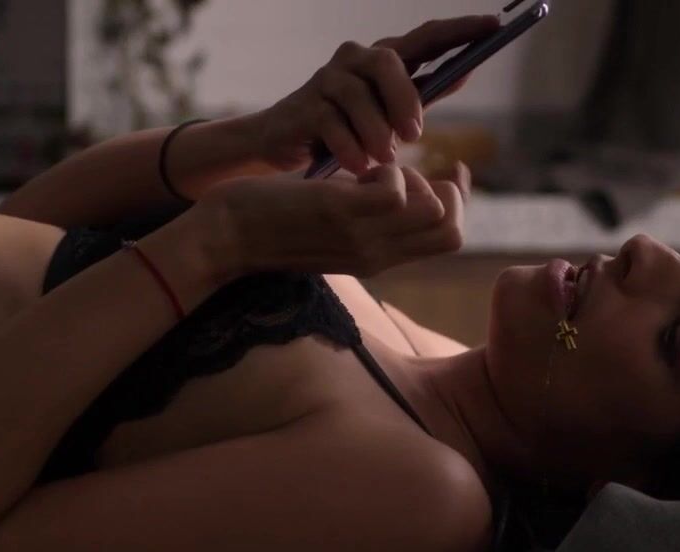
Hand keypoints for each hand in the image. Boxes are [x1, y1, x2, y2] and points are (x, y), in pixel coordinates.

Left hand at [202, 164, 466, 277]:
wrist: (221, 240)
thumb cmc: (269, 225)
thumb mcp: (330, 228)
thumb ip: (365, 218)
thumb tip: (392, 191)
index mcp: (378, 258)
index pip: (449, 238)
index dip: (458, 201)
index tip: (444, 171)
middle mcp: (377, 254)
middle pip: (452, 229)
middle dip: (447, 190)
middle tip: (406, 172)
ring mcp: (362, 237)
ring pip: (434, 210)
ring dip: (415, 177)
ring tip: (377, 169)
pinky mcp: (340, 214)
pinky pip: (396, 190)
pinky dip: (388, 168)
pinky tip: (358, 166)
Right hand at [250, 15, 500, 175]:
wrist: (284, 145)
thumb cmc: (346, 129)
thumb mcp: (388, 114)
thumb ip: (421, 95)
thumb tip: (465, 73)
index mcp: (384, 60)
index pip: (426, 37)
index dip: (459, 30)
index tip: (494, 26)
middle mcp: (355, 60)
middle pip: (387, 61)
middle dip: (404, 98)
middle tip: (414, 136)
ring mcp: (327, 79)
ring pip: (358, 95)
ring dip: (375, 131)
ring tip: (384, 160)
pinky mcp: (304, 106)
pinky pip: (331, 123)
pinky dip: (350, 147)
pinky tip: (359, 166)